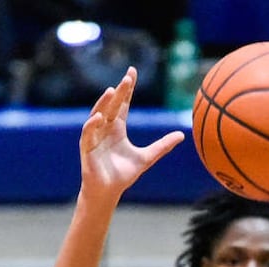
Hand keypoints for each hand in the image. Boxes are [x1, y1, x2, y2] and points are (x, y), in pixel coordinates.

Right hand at [79, 67, 184, 199]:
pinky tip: (99, 117)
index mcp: (117, 127)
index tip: (132, 72)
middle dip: (119, 92)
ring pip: (98, 114)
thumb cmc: (123, 174)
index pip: (123, 103)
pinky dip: (92, 125)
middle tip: (127, 78)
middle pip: (112, 105)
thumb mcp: (147, 157)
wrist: (108, 192)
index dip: (127, 89)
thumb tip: (181, 135)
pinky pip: (88, 133)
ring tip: (111, 91)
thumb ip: (162, 146)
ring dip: (103, 103)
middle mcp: (105, 128)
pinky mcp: (87, 148)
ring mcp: (95, 137)